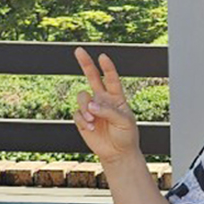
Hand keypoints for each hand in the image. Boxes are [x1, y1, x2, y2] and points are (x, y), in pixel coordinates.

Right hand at [72, 48, 140, 165]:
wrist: (118, 152)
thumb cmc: (126, 135)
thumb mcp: (124, 122)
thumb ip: (108, 111)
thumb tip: (91, 105)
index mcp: (116, 97)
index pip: (112, 78)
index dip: (108, 67)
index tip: (103, 56)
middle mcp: (103, 99)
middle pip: (92, 77)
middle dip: (86, 63)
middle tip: (79, 50)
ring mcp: (92, 108)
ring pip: (82, 96)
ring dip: (85, 107)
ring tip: (92, 120)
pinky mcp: (83, 119)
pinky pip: (77, 113)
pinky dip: (83, 120)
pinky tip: (91, 128)